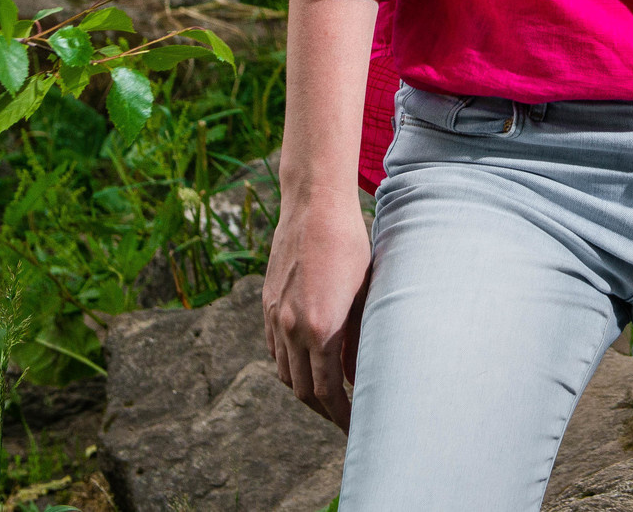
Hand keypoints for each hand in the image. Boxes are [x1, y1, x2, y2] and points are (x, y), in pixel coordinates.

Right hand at [263, 192, 372, 427]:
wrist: (314, 206)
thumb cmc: (351, 245)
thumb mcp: (365, 293)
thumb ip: (359, 339)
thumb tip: (355, 376)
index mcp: (321, 329)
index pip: (328, 391)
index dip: (342, 415)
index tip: (355, 426)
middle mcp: (292, 328)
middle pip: (303, 390)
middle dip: (324, 410)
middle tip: (343, 419)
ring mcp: (275, 317)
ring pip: (284, 372)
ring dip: (304, 391)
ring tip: (326, 398)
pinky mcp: (267, 304)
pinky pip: (273, 350)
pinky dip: (288, 366)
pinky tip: (304, 365)